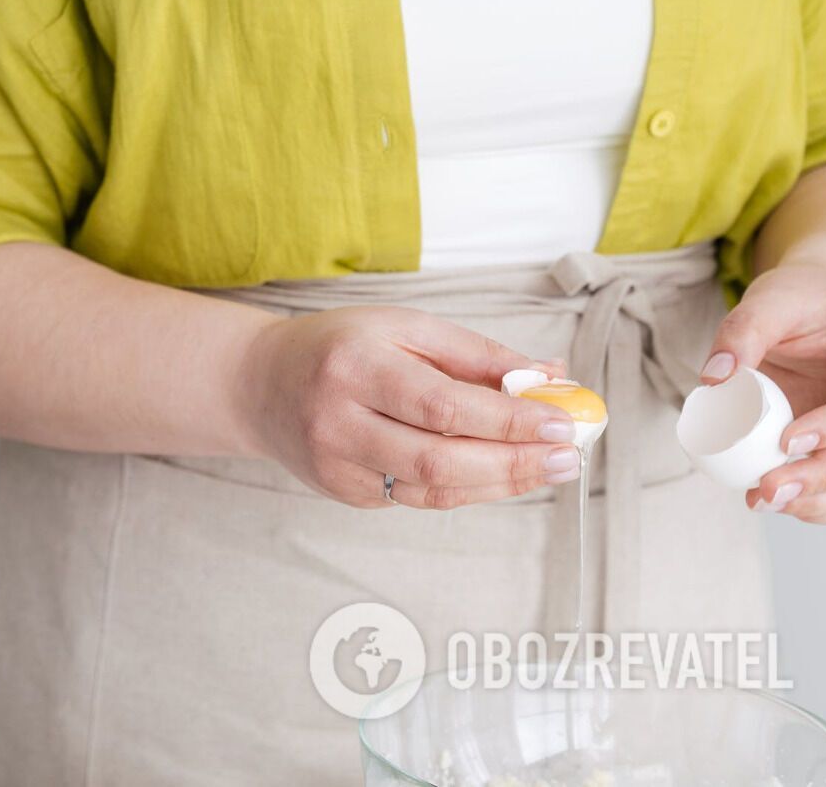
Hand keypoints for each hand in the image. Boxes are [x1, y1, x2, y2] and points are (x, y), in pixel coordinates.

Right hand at [234, 307, 582, 509]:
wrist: (257, 384)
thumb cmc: (339, 346)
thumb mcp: (403, 328)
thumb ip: (475, 355)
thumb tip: (551, 378)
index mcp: (355, 365)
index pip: (442, 404)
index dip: (507, 419)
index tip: (561, 422)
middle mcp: (338, 419)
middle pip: (438, 458)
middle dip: (513, 462)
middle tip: (567, 457)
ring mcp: (336, 463)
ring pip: (431, 488)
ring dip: (499, 482)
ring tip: (548, 468)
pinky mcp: (341, 491)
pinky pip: (415, 496)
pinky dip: (466, 487)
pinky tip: (499, 474)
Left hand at [703, 259, 825, 522]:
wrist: (814, 307)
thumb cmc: (800, 300)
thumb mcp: (772, 301)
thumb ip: (743, 332)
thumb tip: (714, 377)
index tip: (788, 442)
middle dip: (823, 476)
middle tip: (769, 489)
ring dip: (821, 501)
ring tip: (766, 500)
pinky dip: (822, 506)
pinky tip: (784, 505)